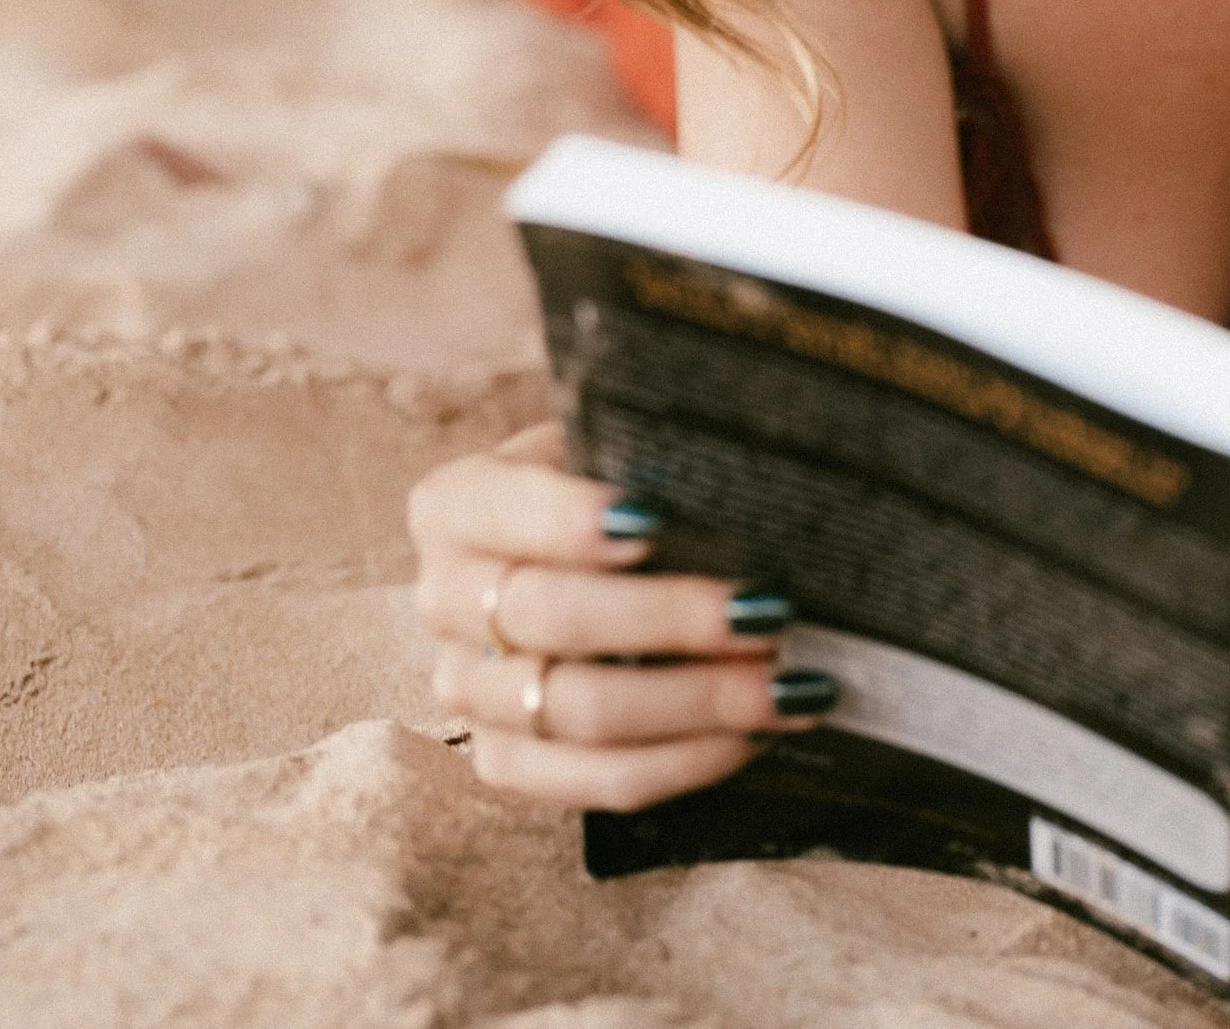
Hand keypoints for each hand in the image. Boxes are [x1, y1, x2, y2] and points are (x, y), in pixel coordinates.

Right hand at [408, 419, 836, 810]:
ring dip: (696, 701)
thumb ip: (647, 457)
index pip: (505, 512)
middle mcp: (442, 600)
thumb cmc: (609, 485)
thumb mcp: (610, 448)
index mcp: (453, 506)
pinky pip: (595, 781)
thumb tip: (736, 481)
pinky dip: (682, 762)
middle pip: (553, 619)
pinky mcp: (506, 763)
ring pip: (580, 710)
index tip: (657, 518)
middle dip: (670, 618)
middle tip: (768, 612)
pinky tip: (752, 735)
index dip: (571, 519)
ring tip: (786, 684)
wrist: (572, 557)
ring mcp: (469, 692)